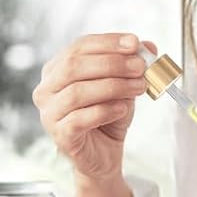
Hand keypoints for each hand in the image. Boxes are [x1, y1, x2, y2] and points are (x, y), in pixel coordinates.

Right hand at [33, 32, 156, 184]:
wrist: (103, 153)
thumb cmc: (107, 116)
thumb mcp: (123, 85)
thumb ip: (132, 64)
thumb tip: (149, 46)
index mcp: (56, 69)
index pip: (79, 46)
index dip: (108, 43)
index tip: (135, 43)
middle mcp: (46, 89)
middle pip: (74, 66)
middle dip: (112, 63)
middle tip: (140, 67)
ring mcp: (49, 113)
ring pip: (77, 92)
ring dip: (113, 86)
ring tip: (138, 87)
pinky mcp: (60, 135)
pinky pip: (80, 119)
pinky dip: (105, 111)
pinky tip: (123, 109)